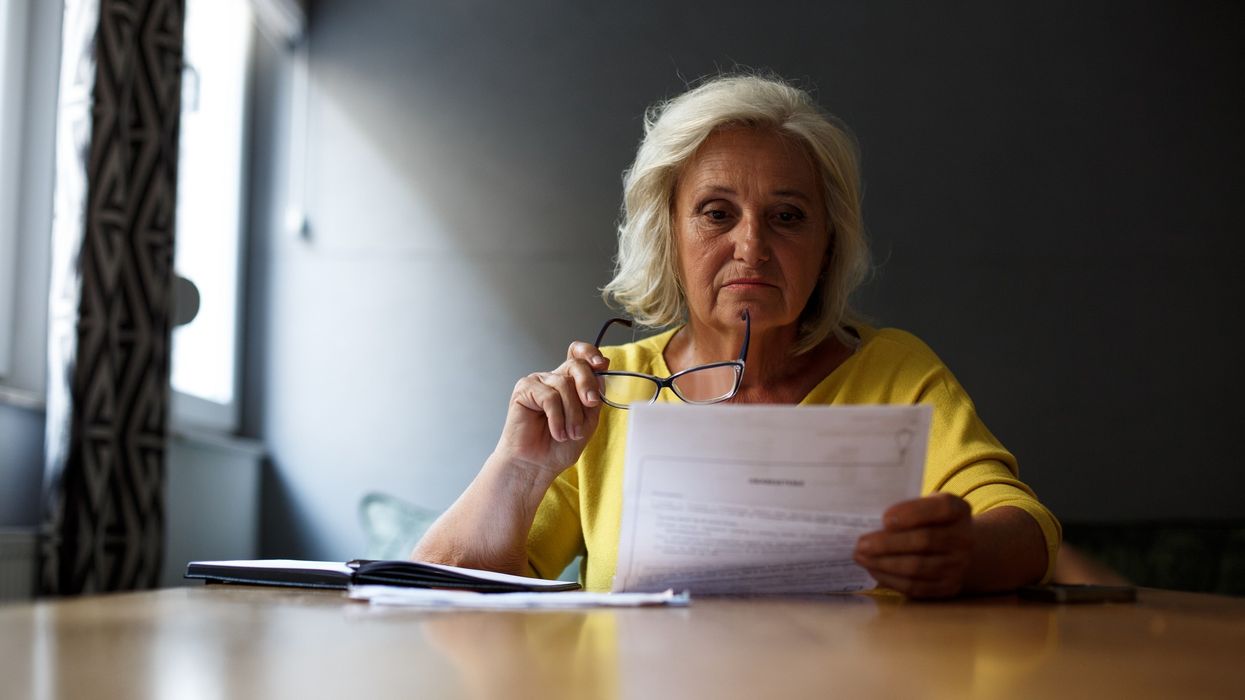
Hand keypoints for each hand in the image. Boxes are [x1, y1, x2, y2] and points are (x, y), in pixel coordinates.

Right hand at [493, 340, 610, 478]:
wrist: (537, 465)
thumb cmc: (558, 446)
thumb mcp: (587, 421)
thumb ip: (594, 397)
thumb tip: (601, 373)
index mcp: (570, 383)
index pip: (579, 355)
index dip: (590, 353)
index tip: (601, 364)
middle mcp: (553, 379)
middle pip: (575, 365)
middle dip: (587, 384)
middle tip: (591, 403)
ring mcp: (538, 382)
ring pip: (564, 384)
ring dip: (572, 414)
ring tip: (570, 433)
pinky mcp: (524, 390)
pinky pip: (549, 396)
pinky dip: (557, 418)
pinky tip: (556, 432)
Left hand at [853, 493, 972, 598]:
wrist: (957, 548)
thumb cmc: (930, 521)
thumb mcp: (925, 506)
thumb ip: (905, 510)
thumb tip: (868, 520)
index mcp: (958, 510)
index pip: (940, 508)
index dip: (912, 513)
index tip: (884, 518)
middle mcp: (964, 538)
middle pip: (924, 541)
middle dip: (887, 543)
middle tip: (860, 544)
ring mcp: (958, 565)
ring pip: (917, 567)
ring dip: (884, 563)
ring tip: (861, 557)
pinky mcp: (948, 587)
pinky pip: (916, 586)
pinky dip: (891, 579)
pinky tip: (874, 570)